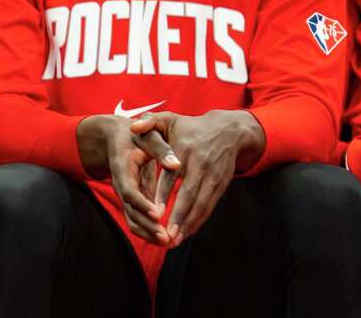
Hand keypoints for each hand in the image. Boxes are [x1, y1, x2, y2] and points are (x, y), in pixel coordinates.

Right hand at [77, 115, 175, 245]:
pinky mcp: (133, 199)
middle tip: (166, 237)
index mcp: (122, 167)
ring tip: (168, 242)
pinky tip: (165, 238)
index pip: (129, 191)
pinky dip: (149, 230)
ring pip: (133, 219)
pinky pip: (138, 219)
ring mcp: (125, 194)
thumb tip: (177, 164)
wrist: (116, 136)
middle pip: (130, 211)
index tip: (157, 214)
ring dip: (148, 233)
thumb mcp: (147, 135)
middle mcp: (121, 185)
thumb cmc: (136, 134)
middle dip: (147, 226)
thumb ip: (161, 149)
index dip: (142, 204)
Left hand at [130, 109, 264, 245]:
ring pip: (201, 204)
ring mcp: (213, 176)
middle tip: (166, 235)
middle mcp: (200, 164)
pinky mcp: (221, 185)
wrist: (228, 130)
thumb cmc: (191, 126)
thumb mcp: (170, 118)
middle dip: (178, 216)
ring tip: (175, 240)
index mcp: (184, 150)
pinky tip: (187, 232)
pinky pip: (210, 206)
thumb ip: (149, 121)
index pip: (172, 175)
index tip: (155, 212)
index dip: (164, 194)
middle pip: (189, 194)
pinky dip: (199, 220)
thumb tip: (133, 128)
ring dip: (189, 223)